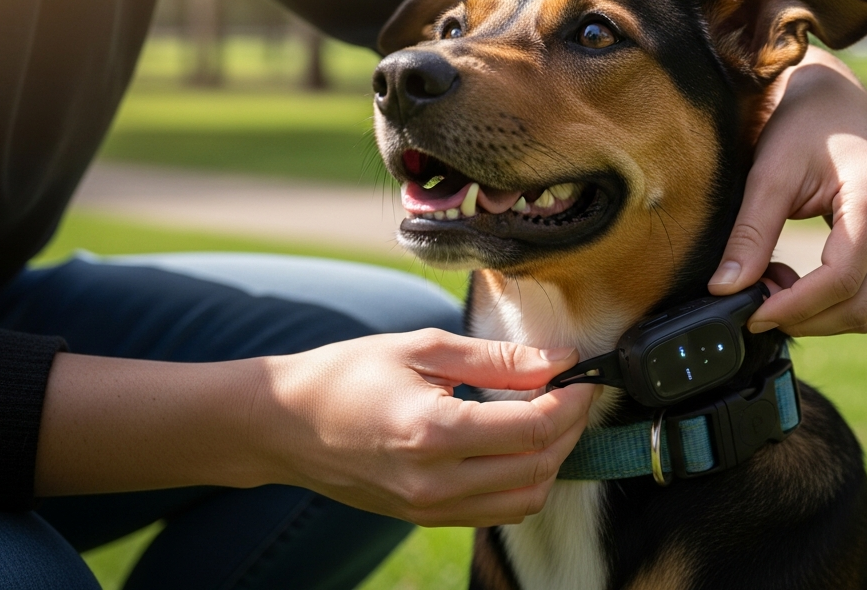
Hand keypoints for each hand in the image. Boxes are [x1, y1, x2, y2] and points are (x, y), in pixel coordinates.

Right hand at [258, 330, 595, 526]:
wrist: (283, 425)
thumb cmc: (347, 375)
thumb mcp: (422, 348)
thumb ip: (496, 359)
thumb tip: (557, 361)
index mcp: (434, 432)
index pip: (533, 427)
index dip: (571, 401)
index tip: (583, 375)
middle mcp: (435, 481)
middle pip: (538, 467)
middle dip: (569, 428)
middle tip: (573, 393)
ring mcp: (429, 508)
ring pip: (525, 499)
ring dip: (551, 460)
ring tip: (549, 418)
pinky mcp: (425, 517)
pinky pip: (496, 511)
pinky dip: (522, 481)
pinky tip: (518, 444)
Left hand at [707, 45, 866, 335]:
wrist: (835, 96)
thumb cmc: (802, 123)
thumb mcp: (769, 172)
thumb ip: (750, 233)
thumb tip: (725, 289)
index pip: (841, 279)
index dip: (794, 307)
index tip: (751, 313)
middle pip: (859, 306)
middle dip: (805, 318)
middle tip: (754, 305)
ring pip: (866, 308)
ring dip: (816, 314)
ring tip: (768, 286)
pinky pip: (866, 292)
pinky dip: (827, 302)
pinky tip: (790, 279)